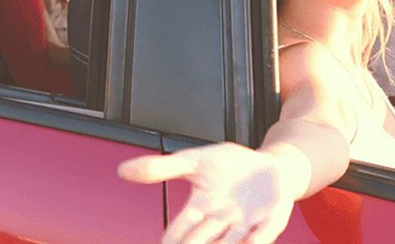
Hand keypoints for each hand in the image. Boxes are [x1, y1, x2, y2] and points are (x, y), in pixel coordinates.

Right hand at [118, 142, 296, 243]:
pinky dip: (255, 240)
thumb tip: (123, 171)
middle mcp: (221, 223)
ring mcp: (245, 224)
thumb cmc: (231, 166)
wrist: (271, 166)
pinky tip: (248, 239)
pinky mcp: (269, 221)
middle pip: (200, 243)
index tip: (164, 243)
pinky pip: (262, 235)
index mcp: (200, 210)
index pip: (178, 233)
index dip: (170, 241)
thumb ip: (161, 168)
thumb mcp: (193, 160)